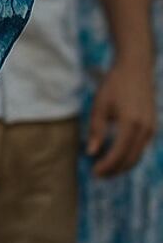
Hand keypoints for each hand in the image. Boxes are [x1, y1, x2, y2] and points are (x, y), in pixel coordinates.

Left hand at [87, 59, 155, 176]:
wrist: (136, 68)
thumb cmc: (115, 84)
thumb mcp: (100, 105)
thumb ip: (96, 130)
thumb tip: (91, 152)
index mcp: (130, 124)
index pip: (118, 154)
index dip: (106, 166)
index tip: (94, 172)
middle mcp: (144, 129)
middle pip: (130, 159)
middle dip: (114, 170)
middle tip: (98, 174)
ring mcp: (151, 128)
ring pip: (137, 156)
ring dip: (122, 165)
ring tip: (106, 168)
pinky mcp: (152, 126)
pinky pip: (141, 148)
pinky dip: (129, 155)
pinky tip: (116, 155)